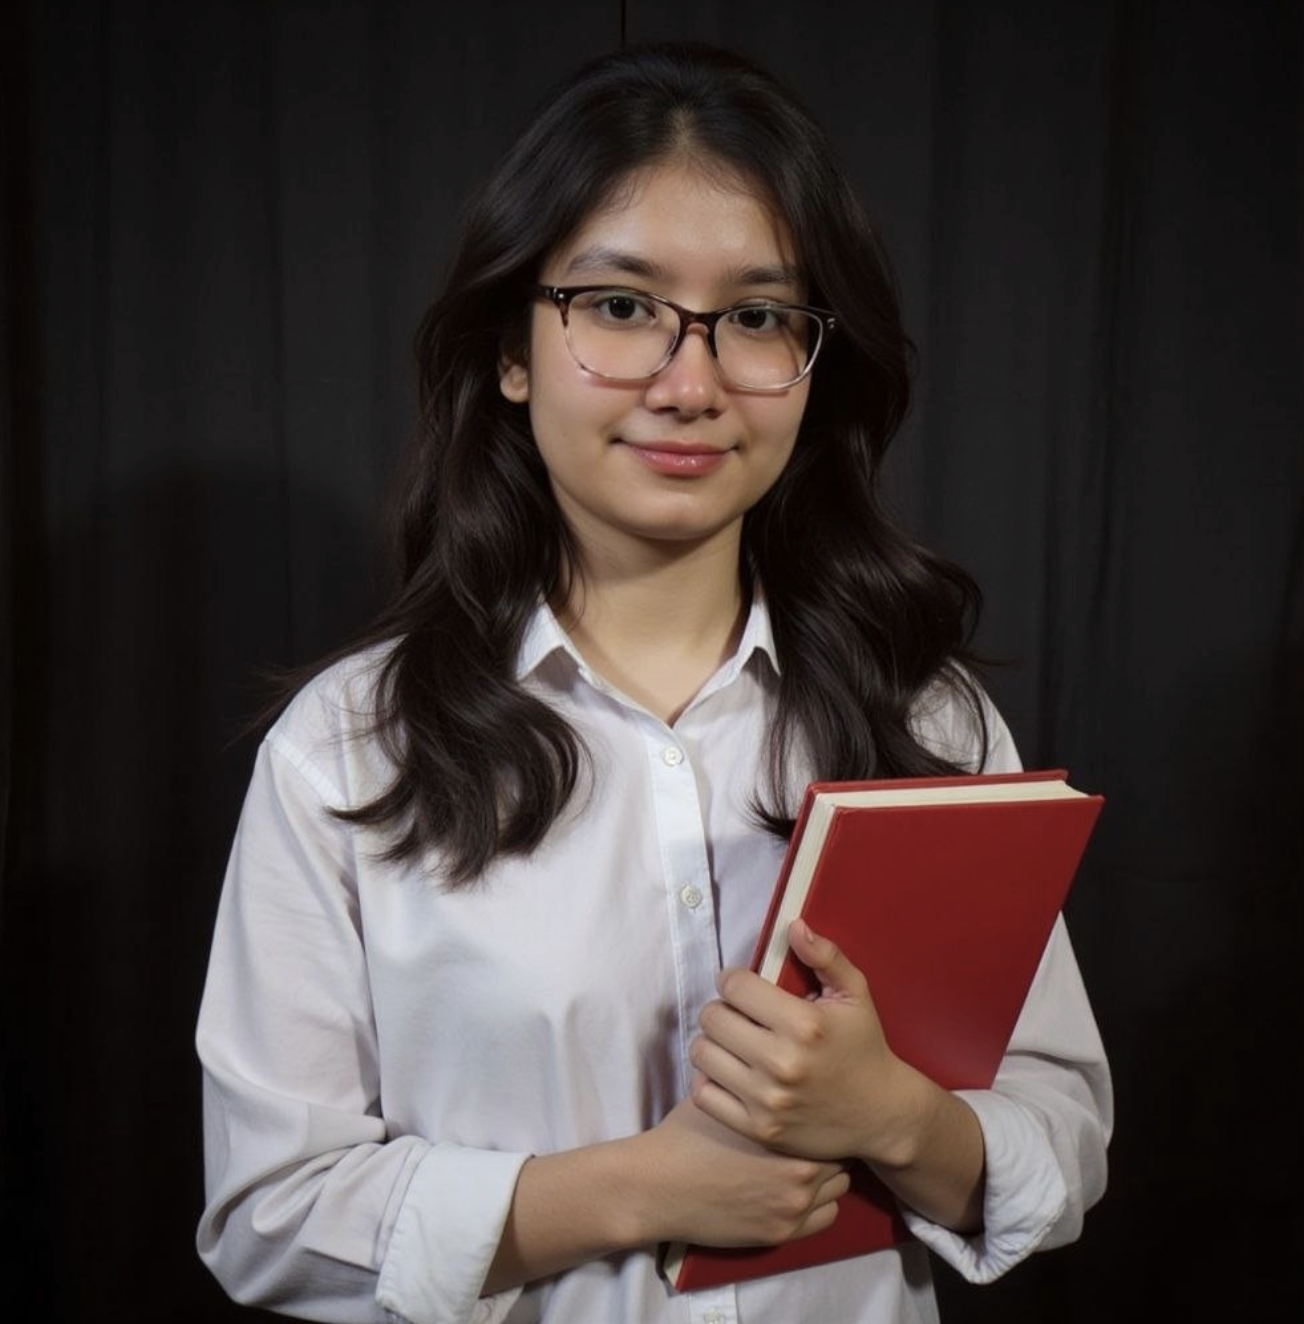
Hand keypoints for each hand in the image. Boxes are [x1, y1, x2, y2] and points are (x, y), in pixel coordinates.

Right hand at [632, 1096, 850, 1247]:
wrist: (660, 1186)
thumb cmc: (688, 1134)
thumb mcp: (724, 1094)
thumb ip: (757, 1084)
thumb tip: (776, 1055)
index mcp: (787, 1133)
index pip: (830, 1119)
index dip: (821, 1111)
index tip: (812, 1107)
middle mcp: (801, 1173)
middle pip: (841, 1153)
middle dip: (827, 1142)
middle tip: (810, 1134)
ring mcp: (795, 1208)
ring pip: (840, 1186)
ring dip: (827, 1173)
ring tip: (802, 1161)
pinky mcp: (784, 1234)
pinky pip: (828, 1216)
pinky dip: (819, 1203)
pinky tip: (796, 1190)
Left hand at [689, 919, 929, 1167]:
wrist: (882, 1115)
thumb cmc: (865, 1047)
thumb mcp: (856, 995)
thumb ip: (825, 956)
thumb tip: (794, 926)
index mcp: (804, 1025)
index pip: (734, 986)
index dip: (735, 980)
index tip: (744, 987)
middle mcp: (782, 1063)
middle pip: (712, 1018)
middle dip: (722, 1009)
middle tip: (738, 1015)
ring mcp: (767, 1100)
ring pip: (702, 1053)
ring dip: (713, 1043)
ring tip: (733, 1042)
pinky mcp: (758, 1129)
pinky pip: (703, 1094)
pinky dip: (709, 1079)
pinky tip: (730, 1072)